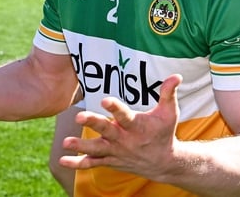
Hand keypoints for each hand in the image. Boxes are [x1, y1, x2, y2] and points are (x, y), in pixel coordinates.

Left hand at [59, 74, 181, 179]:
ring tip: (65, 142)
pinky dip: (78, 163)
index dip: (115, 108)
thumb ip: (168, 93)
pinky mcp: (110, 160)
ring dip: (81, 147)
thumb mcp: (169, 113)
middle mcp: (125, 140)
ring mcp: (116, 151)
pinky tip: (62, 160)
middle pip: (107, 131)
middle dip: (93, 124)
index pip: (125, 115)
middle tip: (79, 117)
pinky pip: (93, 163)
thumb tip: (176, 75)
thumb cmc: (164, 133)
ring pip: (97, 150)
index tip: (104, 99)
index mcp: (137, 126)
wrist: (164, 163)